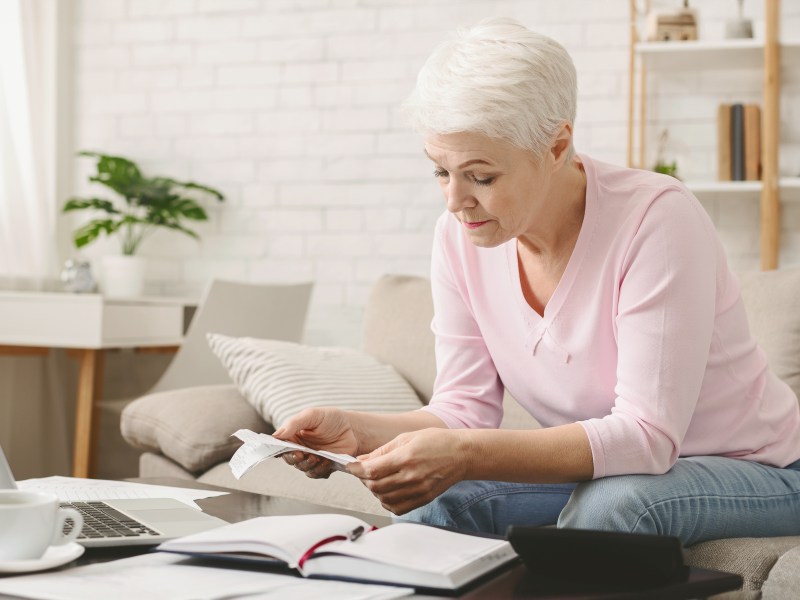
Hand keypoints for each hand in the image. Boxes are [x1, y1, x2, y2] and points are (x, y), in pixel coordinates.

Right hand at [273, 407, 358, 478]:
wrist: (353, 428)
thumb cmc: (331, 418)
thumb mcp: (312, 415)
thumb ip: (294, 424)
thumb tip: (276, 435)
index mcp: (293, 435)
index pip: (280, 445)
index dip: (279, 450)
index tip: (284, 449)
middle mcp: (300, 448)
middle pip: (290, 459)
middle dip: (295, 458)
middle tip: (303, 454)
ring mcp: (311, 458)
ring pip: (303, 468)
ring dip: (308, 465)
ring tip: (318, 457)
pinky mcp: (323, 466)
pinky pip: (317, 474)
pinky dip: (320, 470)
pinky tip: (327, 461)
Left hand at [347, 428, 467, 514]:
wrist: (461, 455)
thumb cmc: (436, 442)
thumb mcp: (406, 437)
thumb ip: (382, 450)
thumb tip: (362, 460)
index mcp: (406, 457)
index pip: (372, 470)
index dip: (356, 469)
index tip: (351, 466)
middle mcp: (411, 477)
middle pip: (375, 486)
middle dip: (364, 479)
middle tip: (364, 471)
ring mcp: (418, 491)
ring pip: (384, 499)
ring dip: (375, 491)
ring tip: (377, 479)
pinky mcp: (423, 499)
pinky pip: (397, 508)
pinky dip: (387, 502)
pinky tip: (388, 491)